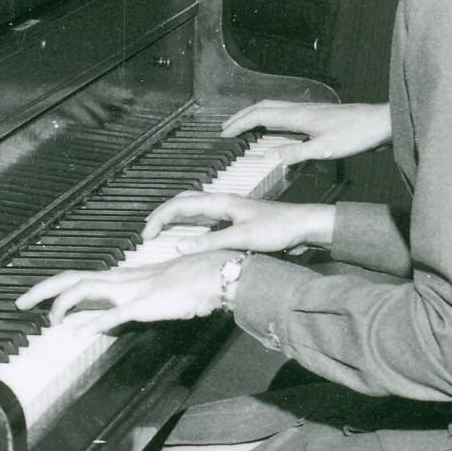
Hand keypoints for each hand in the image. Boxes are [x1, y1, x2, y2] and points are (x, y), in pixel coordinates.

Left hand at [18, 247, 238, 328]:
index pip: (79, 278)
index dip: (53, 287)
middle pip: (71, 278)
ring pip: (84, 290)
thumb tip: (119, 313)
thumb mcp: (156, 293)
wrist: (214, 275)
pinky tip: (76, 332)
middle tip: (18, 302)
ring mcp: (130, 290)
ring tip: (48, 322)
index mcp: (121, 278)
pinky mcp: (142, 304)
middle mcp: (120, 280)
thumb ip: (136, 302)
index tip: (34, 297)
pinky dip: (91, 323)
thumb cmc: (191, 283)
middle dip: (41, 289)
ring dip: (62, 305)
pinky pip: (112, 314)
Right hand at [140, 192, 333, 253]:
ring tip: (161, 233)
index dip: (159, 218)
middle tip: (147, 233)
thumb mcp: (243, 238)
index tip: (145, 234)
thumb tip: (178, 248)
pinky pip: (205, 219)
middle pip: (183, 203)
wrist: (306, 225)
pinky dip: (189, 226)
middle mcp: (222, 202)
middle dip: (162, 216)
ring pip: (193, 210)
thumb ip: (210, 242)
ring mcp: (229, 210)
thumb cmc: (279, 228)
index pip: (179, 205)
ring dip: (175, 219)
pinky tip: (189, 238)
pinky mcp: (236, 220)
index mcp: (221, 202)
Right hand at [222, 97, 392, 162]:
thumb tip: (270, 157)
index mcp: (298, 115)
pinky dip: (272, 121)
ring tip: (245, 128)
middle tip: (227, 129)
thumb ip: (296, 153)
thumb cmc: (357, 134)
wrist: (381, 123)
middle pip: (263, 107)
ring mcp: (309, 112)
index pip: (259, 115)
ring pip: (274, 109)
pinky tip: (276, 132)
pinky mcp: (318, 117)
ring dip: (256, 117)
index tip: (224, 134)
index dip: (239, 124)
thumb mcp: (324, 150)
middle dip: (242, 117)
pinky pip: (286, 115)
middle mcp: (300, 109)